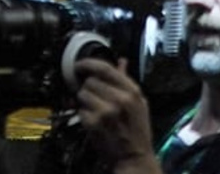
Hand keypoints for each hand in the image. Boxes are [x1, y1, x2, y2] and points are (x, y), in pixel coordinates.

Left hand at [74, 58, 159, 173]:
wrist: (135, 158)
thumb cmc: (137, 132)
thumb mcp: (139, 103)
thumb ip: (127, 81)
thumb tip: (121, 62)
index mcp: (131, 92)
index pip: (105, 68)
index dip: (89, 63)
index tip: (80, 64)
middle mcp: (119, 99)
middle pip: (91, 80)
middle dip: (90, 88)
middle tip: (96, 97)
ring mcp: (105, 112)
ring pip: (83, 94)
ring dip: (85, 101)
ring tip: (96, 109)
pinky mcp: (94, 124)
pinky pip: (80, 110)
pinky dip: (84, 115)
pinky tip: (95, 120)